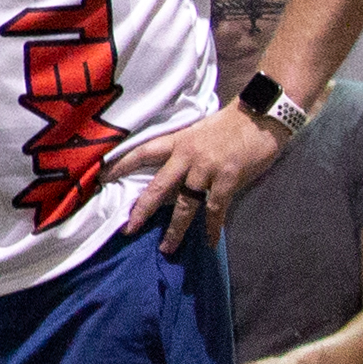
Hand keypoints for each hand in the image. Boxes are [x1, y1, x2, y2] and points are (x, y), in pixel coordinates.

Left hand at [107, 106, 283, 248]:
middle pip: (159, 187)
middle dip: (142, 210)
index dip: (121, 165)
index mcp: (178, 141)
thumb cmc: (231, 124)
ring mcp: (207, 168)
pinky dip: (212, 227)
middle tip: (129, 229)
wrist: (262, 115)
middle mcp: (188, 156)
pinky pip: (216, 209)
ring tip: (167, 248)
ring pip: (185, 204)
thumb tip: (170, 179)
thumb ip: (183, 153)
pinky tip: (208, 241)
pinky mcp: (228, 178)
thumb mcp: (198, 133)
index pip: (142, 152)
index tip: (100, 178)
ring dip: (175, 229)